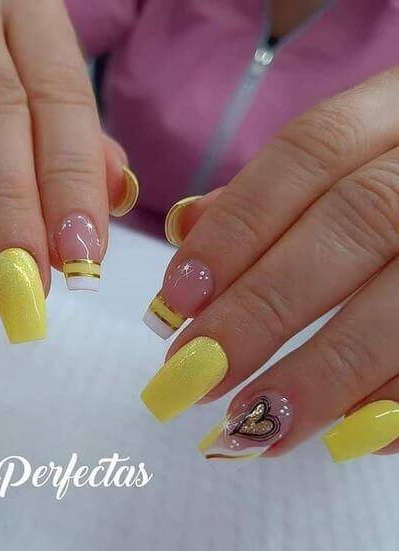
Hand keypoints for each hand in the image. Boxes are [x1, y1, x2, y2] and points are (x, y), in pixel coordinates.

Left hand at [141, 67, 398, 463]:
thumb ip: (267, 195)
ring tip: (255, 426)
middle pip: (352, 225)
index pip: (308, 153)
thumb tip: (184, 227)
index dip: (238, 226)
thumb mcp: (342, 161)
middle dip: (264, 308)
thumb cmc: (392, 178)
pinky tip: (347, 435)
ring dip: (326, 374)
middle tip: (198, 374)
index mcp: (394, 111)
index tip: (176, 298)